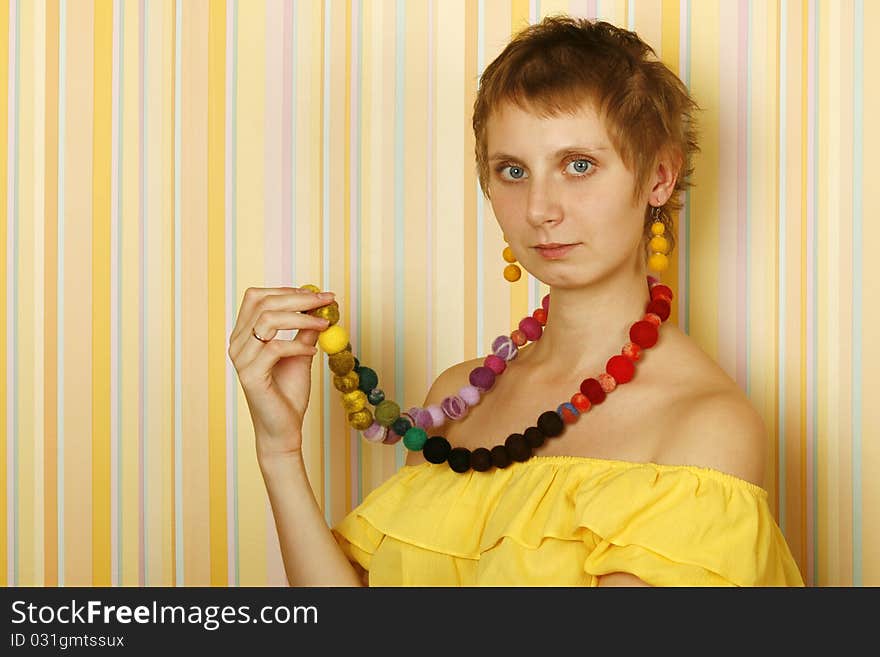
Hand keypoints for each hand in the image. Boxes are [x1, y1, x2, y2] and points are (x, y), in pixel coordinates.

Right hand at [228, 286, 335, 459]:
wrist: (284, 429)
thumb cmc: (289, 392)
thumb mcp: (301, 354)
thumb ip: (305, 330)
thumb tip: (321, 305)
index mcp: (244, 334)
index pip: (257, 297)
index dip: (288, 290)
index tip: (317, 294)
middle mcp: (238, 343)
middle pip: (263, 303)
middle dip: (299, 298)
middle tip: (326, 301)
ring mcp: (241, 359)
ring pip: (268, 320)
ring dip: (301, 318)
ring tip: (324, 325)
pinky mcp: (250, 375)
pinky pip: (275, 348)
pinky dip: (298, 345)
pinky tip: (313, 353)